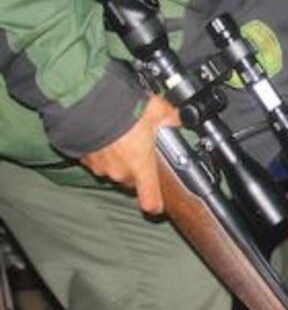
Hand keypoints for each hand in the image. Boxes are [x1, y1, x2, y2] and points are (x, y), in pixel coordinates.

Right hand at [80, 94, 178, 213]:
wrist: (84, 103)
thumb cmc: (121, 110)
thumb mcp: (155, 109)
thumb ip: (171, 117)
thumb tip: (181, 118)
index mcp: (141, 166)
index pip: (150, 200)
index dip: (156, 204)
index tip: (160, 206)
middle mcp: (121, 172)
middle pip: (134, 180)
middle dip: (138, 168)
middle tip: (142, 147)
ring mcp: (101, 167)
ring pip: (115, 170)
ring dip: (120, 159)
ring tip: (123, 137)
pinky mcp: (85, 159)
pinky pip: (97, 161)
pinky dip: (102, 152)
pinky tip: (106, 136)